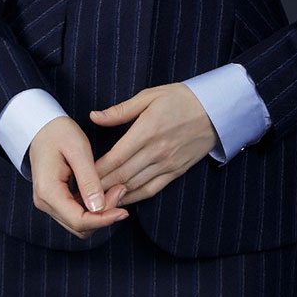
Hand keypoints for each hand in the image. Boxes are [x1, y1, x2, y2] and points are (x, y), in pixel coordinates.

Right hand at [28, 116, 129, 239]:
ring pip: (79, 224)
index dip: (103, 220)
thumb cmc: (59, 132)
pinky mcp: (55, 200)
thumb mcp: (77, 149)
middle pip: (79, 226)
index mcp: (48, 191)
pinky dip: (93, 208)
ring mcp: (48, 202)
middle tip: (121, 190)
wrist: (41, 127)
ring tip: (116, 189)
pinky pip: (76, 214)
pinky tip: (106, 191)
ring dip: (100, 213)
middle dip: (104, 216)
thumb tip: (99, 208)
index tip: (124, 211)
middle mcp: (45, 202)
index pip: (78, 220)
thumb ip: (88, 179)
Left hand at [89, 83, 218, 204]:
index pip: (115, 158)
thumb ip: (120, 110)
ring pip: (135, 186)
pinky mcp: (176, 171)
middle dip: (99, 187)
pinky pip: (151, 190)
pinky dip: (134, 197)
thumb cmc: (181, 98)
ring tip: (95, 200)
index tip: (80, 176)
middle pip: (121, 176)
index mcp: (147, 131)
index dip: (96, 170)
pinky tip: (121, 200)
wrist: (216, 110)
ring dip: (114, 195)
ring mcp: (167, 164)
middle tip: (81, 194)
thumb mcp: (150, 96)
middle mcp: (156, 151)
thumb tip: (94, 117)